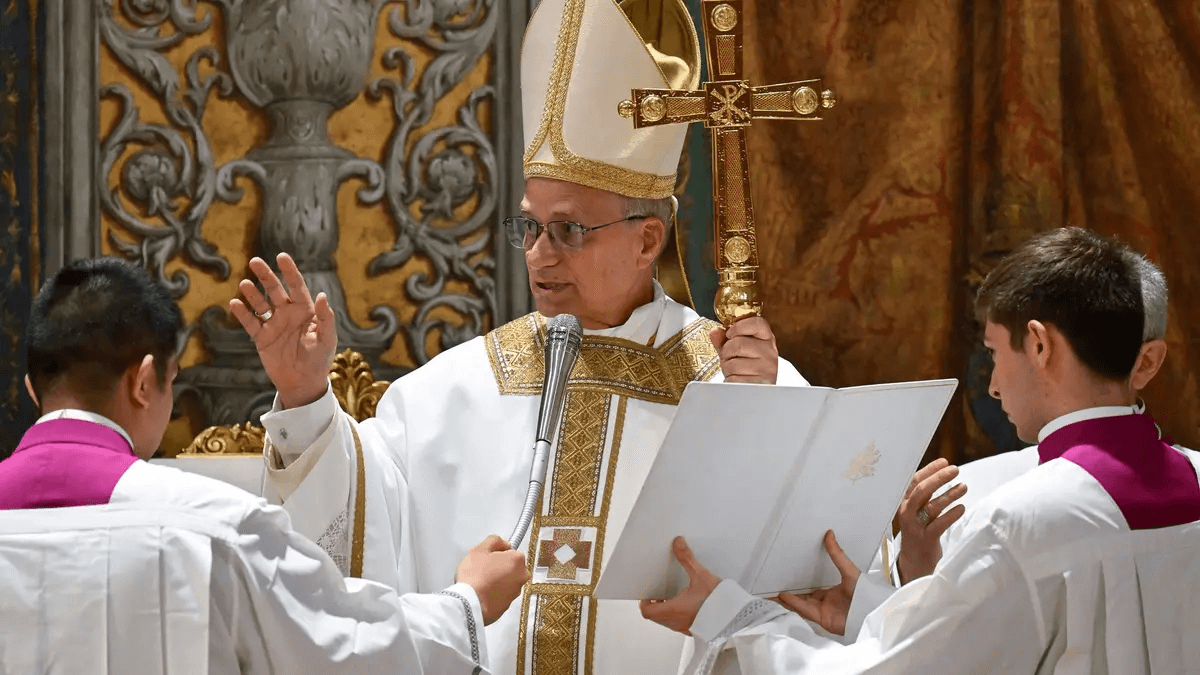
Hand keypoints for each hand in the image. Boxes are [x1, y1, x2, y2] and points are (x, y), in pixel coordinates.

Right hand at [229, 253, 337, 408]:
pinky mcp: (262, 338)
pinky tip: (235, 303)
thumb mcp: (327, 338)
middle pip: (275, 290)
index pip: (297, 286)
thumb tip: (322, 294)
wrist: (304, 383)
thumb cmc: (320, 359)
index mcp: (306, 310)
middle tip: (254, 261)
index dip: (289, 271)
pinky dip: (242, 314)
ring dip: (252, 293)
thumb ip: (325, 317)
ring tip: (244, 284)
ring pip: (260, 304)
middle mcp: (288, 313)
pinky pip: (250, 323)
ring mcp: (274, 325)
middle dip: (265, 275)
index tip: (281, 256)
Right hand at [455, 535, 529, 624]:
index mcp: (517, 560)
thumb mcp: (479, 549)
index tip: (489, 556)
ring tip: (481, 581)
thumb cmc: (475, 577)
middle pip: (511, 566)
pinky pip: (501, 594)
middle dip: (499, 566)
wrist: (470, 604)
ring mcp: (515, 592)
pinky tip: (482, 591)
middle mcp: (521, 576)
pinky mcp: (507, 605)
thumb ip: (494, 540)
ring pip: (507, 581)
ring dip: (497, 579)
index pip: (511, 551)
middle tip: (483, 568)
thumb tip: (502, 543)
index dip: (497, 553)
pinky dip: (494, 592)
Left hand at [639, 537, 719, 634]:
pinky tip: (688, 605)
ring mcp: (685, 628)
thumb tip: (678, 544)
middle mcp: (676, 621)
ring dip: (666, 610)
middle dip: (655, 604)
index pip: (647, 611)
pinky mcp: (696, 630)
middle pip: (656, 616)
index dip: (644, 601)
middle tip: (659, 592)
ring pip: (667, 621)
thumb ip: (687, 559)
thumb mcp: (700, 576)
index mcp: (672, 610)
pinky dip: (678, 615)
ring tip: (673, 596)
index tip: (648, 592)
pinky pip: (680, 624)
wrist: (734, 618)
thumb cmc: (717, 603)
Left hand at [709, 317, 778, 383]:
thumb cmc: (746, 368)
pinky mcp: (760, 383)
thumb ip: (724, 339)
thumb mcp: (734, 350)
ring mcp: (767, 368)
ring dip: (727, 367)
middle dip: (727, 352)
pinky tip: (737, 379)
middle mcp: (770, 352)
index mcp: (766, 338)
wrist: (755, 390)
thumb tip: (714, 332)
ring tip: (734, 370)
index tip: (730, 333)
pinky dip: (730, 380)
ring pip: (733, 363)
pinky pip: (733, 378)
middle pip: (738, 343)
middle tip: (731, 357)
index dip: (739, 326)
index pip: (757, 323)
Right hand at [778, 531, 858, 635]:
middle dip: (789, 592)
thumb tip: (830, 534)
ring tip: (772, 592)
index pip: (812, 587)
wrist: (870, 612)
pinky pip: (804, 610)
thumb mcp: (849, 570)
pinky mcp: (821, 619)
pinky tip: (783, 597)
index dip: (799, 582)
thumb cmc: (864, 593)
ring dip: (787, 599)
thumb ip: (837, 554)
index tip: (788, 574)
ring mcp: (823, 611)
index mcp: (832, 591)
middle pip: (802, 596)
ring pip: (800, 604)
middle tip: (775, 585)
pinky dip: (794, 604)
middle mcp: (825, 601)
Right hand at [895, 458, 967, 583]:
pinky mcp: (925, 539)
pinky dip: (952, 515)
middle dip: (939, 478)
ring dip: (949, 494)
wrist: (913, 562)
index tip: (944, 461)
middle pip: (922, 491)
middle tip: (955, 470)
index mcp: (905, 504)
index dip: (930, 470)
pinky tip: (962, 508)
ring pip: (932, 506)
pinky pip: (940, 524)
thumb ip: (924, 497)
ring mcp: (915, 527)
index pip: (915, 481)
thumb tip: (940, 474)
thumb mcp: (917, 512)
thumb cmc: (919, 533)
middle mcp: (907, 513)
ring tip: (964, 487)